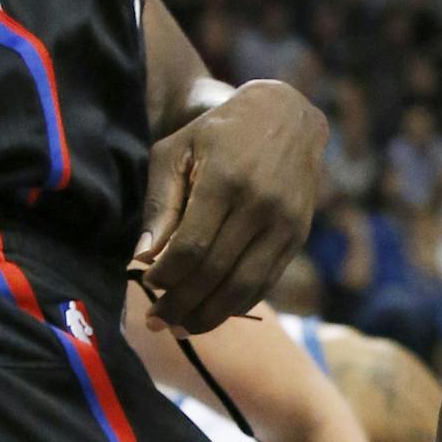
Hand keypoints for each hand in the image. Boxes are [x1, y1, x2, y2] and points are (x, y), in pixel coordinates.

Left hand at [136, 81, 328, 331]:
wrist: (287, 115)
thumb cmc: (220, 131)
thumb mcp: (179, 151)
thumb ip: (161, 203)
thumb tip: (143, 257)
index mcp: (225, 180)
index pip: (191, 248)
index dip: (166, 277)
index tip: (148, 287)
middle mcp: (260, 206)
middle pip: (216, 274)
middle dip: (182, 304)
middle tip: (157, 321)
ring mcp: (285, 224)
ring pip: (245, 287)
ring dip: (211, 315)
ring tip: (183, 326)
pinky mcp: (298, 235)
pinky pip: (267, 281)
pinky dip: (239, 303)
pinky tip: (215, 309)